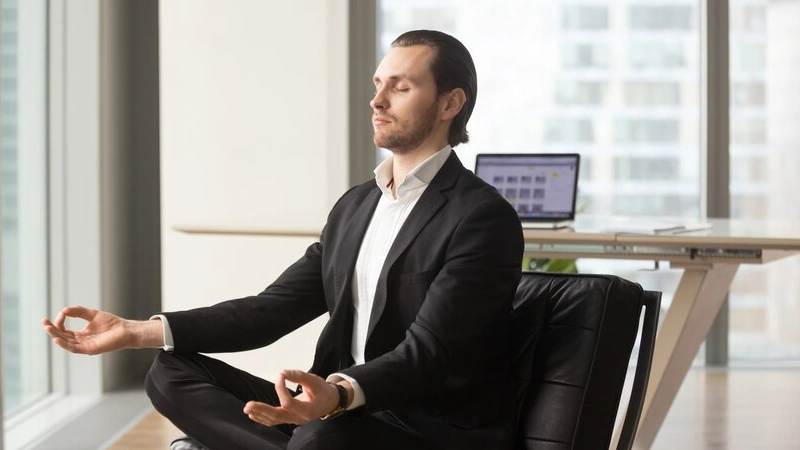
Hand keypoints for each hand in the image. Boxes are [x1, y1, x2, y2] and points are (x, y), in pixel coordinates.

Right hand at [42, 306, 161, 354]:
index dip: (59, 322)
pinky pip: (73, 348)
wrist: (125, 330)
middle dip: (52, 330)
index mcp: (81, 334)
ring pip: (65, 342)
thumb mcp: (92, 314)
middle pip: (62, 337)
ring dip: (55, 336)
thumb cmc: (112, 323)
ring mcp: (84, 346)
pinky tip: (58, 338)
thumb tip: (63, 310)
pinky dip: (64, 344)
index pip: (64, 330)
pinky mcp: (89, 349)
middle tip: (44, 322)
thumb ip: (78, 311)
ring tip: (48, 328)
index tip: (61, 313)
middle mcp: (81, 341)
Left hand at [243, 370, 345, 425]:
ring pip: (274, 420)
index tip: (280, 376)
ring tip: (247, 408)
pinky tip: (253, 414)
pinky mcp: (289, 419)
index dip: (281, 389)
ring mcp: (294, 420)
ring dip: (259, 414)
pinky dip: (263, 418)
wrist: (329, 402)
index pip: (289, 402)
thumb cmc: (322, 391)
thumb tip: (282, 373)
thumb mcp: (314, 381)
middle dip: (262, 410)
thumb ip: (298, 376)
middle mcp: (299, 418)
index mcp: (308, 410)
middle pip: (278, 416)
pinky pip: (274, 421)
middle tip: (249, 404)